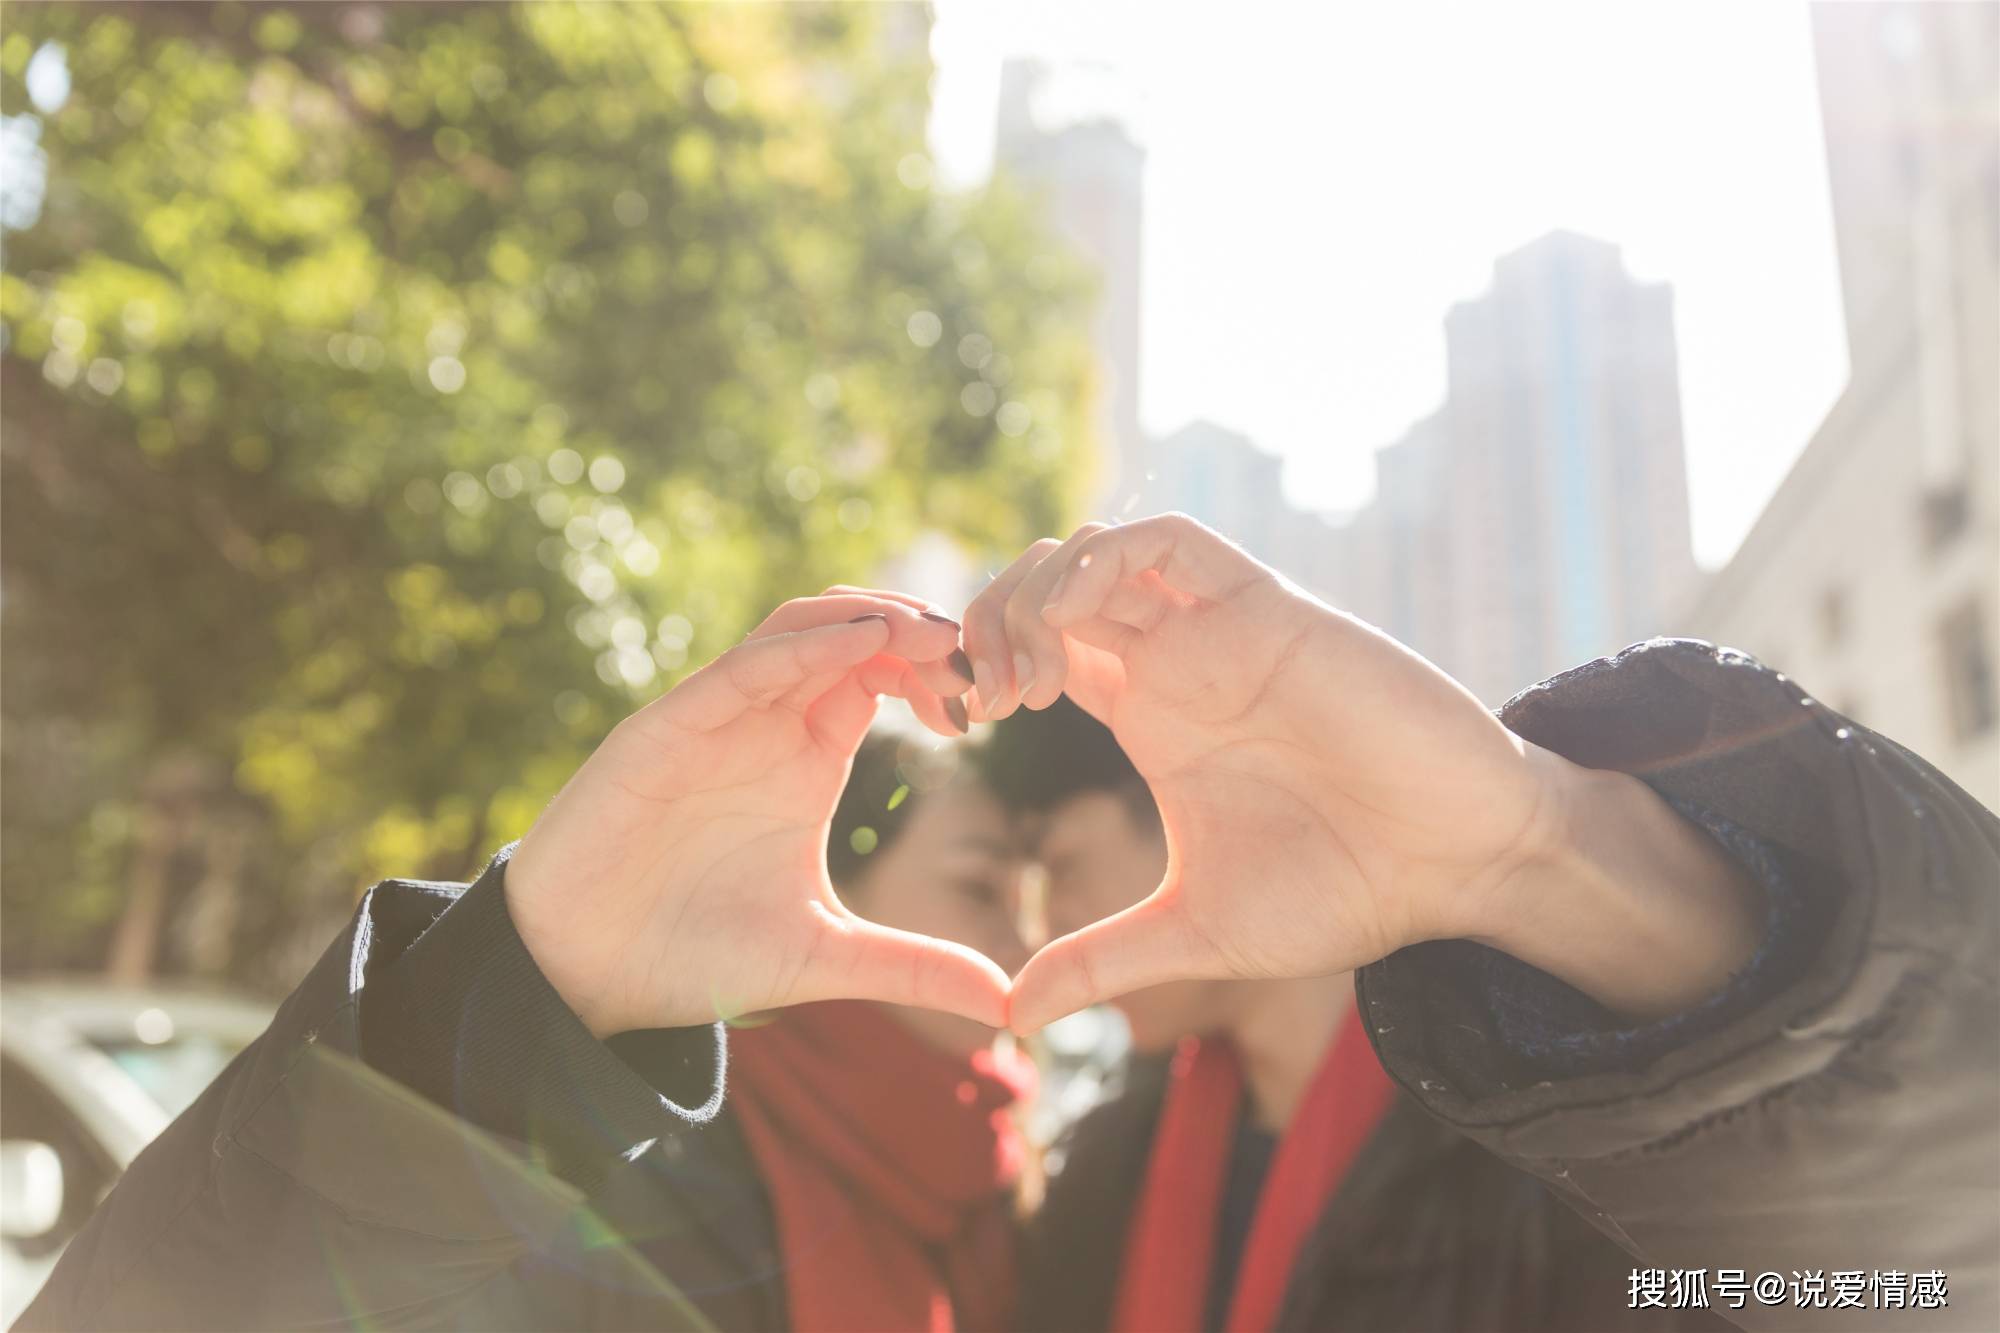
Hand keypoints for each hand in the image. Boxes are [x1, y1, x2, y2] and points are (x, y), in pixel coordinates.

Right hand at [506, 590, 1002, 1037]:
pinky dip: (804, 645)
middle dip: (921, 629)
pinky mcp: (668, 728)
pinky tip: (862, 643)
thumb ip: (914, 968)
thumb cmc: (693, 955)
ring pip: (800, 627)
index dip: (940, 672)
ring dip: (870, 616)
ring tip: (934, 633)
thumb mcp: (826, 958)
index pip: (884, 676)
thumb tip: (1011, 1006)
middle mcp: (766, 724)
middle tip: (980, 655)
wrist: (582, 978)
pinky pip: (742, 666)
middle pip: (852, 632)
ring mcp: (717, 719)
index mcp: (807, 758)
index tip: (990, 706)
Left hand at [966, 515, 1760, 1032]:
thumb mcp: (1194, 932)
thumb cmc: (1342, 892)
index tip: (958, 724)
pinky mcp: (1267, 609)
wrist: (1454, 866)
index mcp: (1148, 715)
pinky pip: (1169, 542)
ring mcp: (1217, 630)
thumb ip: (1101, 963)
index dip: (983, 666)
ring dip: (1038, 589)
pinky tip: (1076, 621)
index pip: (1039, 649)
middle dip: (991, 620)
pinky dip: (1106, 560)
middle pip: (1051, 589)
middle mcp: (1175, 662)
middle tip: (980, 695)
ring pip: (1098, 552)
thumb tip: (1009, 1017)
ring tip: (1025, 672)